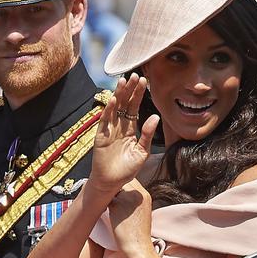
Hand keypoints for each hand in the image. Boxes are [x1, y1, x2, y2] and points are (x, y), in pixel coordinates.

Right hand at [89, 73, 159, 194]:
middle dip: (129, 90)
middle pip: (124, 104)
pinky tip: (114, 100)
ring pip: (114, 108)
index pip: (134, 107)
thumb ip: (148, 135)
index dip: (138, 94)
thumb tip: (155, 116)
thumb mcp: (142, 152)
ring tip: (123, 81)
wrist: (111, 182)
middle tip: (135, 75)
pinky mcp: (101, 136)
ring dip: (119, 95)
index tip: (144, 81)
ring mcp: (109, 129)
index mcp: (130, 128)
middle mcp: (119, 126)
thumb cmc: (127, 169)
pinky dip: (109, 110)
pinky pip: (105, 120)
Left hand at [108, 179, 152, 254]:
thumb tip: (120, 194)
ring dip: (109, 194)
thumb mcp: (142, 212)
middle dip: (114, 187)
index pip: (131, 181)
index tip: (115, 191)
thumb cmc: (138, 234)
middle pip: (122, 182)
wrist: (138, 247)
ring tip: (107, 204)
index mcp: (145, 195)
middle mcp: (138, 194)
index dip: (121, 185)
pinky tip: (104, 210)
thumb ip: (134, 200)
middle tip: (107, 194)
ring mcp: (128, 199)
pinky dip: (104, 203)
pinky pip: (107, 198)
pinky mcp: (118, 205)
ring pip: (113, 188)